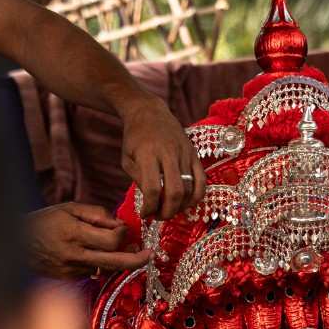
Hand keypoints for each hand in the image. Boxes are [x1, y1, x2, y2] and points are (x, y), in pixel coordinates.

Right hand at [28, 202, 150, 279]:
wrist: (14, 244)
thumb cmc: (42, 221)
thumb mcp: (68, 208)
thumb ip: (96, 214)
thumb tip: (119, 224)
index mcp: (75, 233)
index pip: (112, 239)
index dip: (124, 234)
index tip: (126, 229)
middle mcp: (75, 255)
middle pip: (116, 262)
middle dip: (137, 259)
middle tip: (150, 255)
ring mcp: (72, 270)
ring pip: (105, 268)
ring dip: (114, 258)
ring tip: (110, 246)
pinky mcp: (68, 279)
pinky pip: (92, 272)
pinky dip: (97, 263)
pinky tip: (88, 253)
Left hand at [119, 94, 204, 220]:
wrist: (149, 112)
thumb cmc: (134, 138)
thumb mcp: (127, 159)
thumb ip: (138, 180)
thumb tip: (152, 202)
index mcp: (148, 154)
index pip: (153, 188)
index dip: (150, 207)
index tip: (145, 214)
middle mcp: (169, 153)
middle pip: (174, 192)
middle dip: (167, 211)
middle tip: (159, 216)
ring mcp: (184, 153)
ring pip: (189, 189)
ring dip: (180, 206)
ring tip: (170, 209)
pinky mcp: (194, 154)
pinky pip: (202, 180)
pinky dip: (196, 196)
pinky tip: (186, 203)